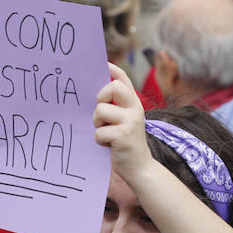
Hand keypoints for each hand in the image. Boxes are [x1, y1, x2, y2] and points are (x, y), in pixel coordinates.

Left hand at [93, 63, 152, 181]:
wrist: (139, 168)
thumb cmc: (125, 143)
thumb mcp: (123, 121)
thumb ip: (114, 107)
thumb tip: (93, 95)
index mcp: (133, 103)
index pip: (123, 79)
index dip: (112, 69)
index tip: (103, 64)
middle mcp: (135, 109)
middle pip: (113, 87)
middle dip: (100, 97)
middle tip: (101, 112)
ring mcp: (131, 121)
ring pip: (100, 111)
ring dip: (97, 124)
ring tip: (105, 133)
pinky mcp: (123, 135)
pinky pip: (99, 132)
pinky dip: (99, 140)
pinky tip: (108, 146)